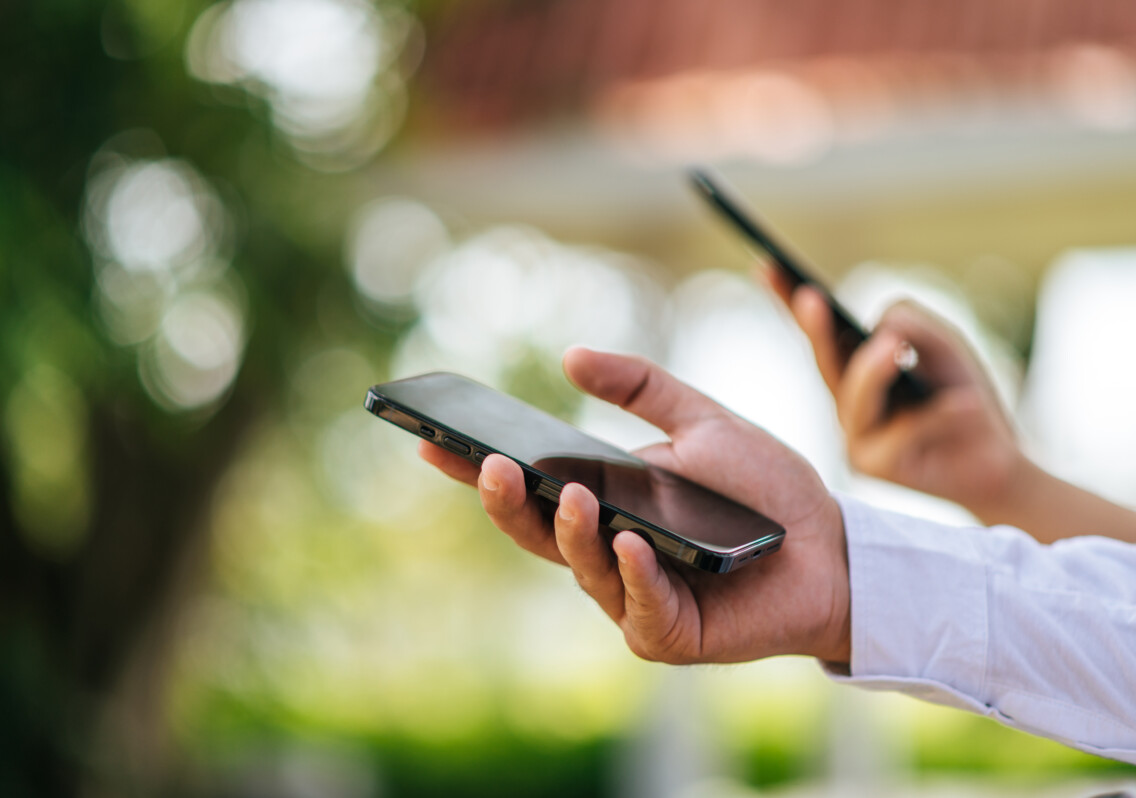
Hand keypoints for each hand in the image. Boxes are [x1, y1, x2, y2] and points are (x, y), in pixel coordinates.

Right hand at [420, 347, 850, 665]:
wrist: (833, 545)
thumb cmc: (765, 489)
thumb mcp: (701, 420)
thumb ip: (641, 387)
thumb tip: (571, 356)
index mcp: (605, 505)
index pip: (529, 487)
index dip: (477, 467)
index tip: (431, 436)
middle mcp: (606, 552)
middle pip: (535, 533)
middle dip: (505, 501)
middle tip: (489, 463)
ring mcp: (632, 596)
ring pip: (581, 568)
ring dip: (571, 532)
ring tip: (572, 495)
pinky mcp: (668, 633)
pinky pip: (637, 606)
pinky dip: (633, 573)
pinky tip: (630, 541)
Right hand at [763, 265, 1022, 518]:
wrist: (997, 462)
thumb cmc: (964, 397)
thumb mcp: (944, 345)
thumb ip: (913, 323)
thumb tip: (881, 329)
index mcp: (855, 369)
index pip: (818, 330)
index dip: (787, 299)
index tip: (767, 265)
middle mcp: (846, 402)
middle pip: (824, 361)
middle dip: (814, 329)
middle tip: (810, 297)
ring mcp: (855, 436)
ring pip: (855, 398)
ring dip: (872, 370)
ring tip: (893, 345)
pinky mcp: (875, 466)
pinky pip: (901, 433)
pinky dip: (938, 416)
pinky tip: (968, 403)